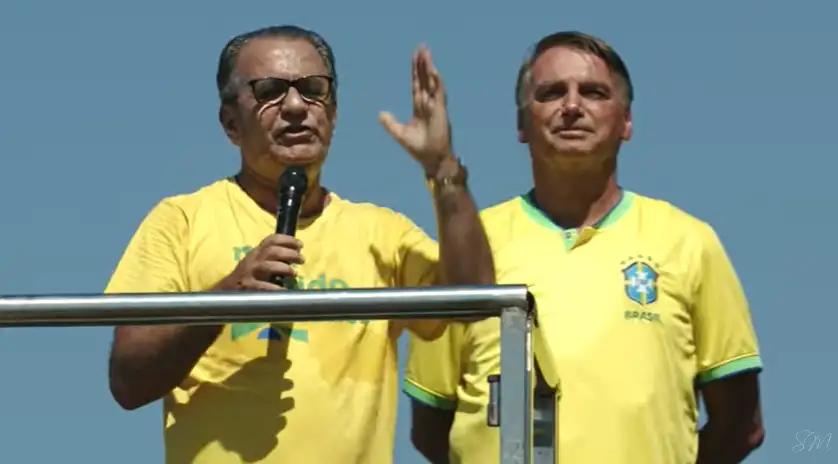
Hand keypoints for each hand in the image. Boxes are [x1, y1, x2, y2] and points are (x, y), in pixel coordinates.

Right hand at [217, 234, 303, 290]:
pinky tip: (283, 290)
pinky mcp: (247, 287)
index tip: (300, 244)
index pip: (271, 240)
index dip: (287, 240)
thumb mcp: (256, 261)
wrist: (225, 291)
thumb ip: (272, 256)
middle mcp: (253, 260)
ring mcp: (249, 273)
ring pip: (267, 266)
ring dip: (284, 268)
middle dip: (290, 253)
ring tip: (294, 273)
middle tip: (302, 259)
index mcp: (257, 252)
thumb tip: (295, 254)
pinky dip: (274, 288)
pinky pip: (262, 286)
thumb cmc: (246, 276)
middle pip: (272, 251)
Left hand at [380, 45, 452, 176]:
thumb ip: (390, 123)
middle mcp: (428, 104)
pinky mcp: (440, 111)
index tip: (415, 57)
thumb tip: (380, 113)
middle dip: (423, 64)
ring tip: (426, 54)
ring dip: (430, 68)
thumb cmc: (419, 148)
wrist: (432, 160)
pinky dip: (436, 82)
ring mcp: (435, 106)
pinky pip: (438, 93)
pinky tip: (433, 71)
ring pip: (432, 82)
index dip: (416, 71)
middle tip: (422, 47)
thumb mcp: (400, 134)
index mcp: (419, 108)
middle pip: (425, 79)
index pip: (417, 85)